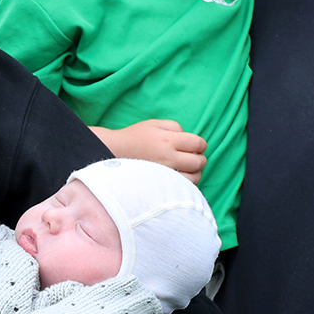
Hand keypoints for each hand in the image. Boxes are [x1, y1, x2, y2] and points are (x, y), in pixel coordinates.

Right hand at [91, 119, 205, 183]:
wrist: (113, 153)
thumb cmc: (135, 137)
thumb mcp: (154, 124)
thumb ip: (176, 128)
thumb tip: (191, 140)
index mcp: (169, 140)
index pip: (198, 144)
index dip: (200, 144)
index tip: (194, 146)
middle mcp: (169, 158)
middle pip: (199, 162)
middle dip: (200, 158)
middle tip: (191, 157)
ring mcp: (165, 174)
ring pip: (195, 178)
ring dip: (195, 172)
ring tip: (185, 168)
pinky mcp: (161, 185)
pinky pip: (183, 188)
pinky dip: (186, 183)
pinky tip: (178, 177)